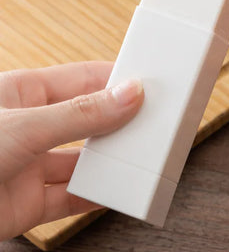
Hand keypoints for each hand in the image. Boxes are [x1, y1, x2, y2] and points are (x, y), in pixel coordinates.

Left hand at [0, 61, 142, 240]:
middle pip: (89, 119)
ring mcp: (30, 165)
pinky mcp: (28, 203)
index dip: (117, 78)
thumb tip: (128, 94)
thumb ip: (80, 114)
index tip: (149, 81)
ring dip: (112, 160)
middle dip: (120, 121)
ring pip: (84, 160)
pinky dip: (97, 196)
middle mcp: (31, 127)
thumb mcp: (22, 127)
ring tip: (142, 156)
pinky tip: (118, 190)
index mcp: (25, 93)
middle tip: (154, 121)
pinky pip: (73, 196)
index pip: (84, 78)